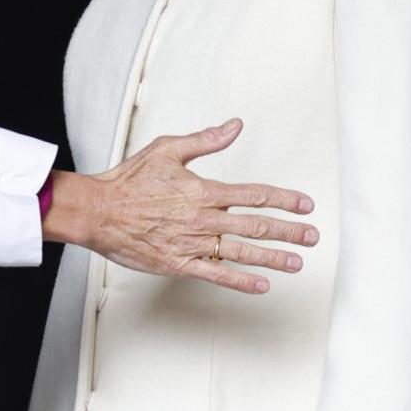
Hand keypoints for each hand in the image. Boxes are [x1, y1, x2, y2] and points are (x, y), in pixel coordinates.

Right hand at [43, 117, 317, 293]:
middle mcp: (202, 218)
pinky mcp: (178, 264)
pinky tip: (262, 284)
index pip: (254, 194)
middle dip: (289, 231)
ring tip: (297, 262)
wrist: (97, 211)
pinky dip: (241, 281)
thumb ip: (205, 140)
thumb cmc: (129, 180)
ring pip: (241, 252)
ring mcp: (192, 243)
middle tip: (312, 236)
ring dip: (273, 257)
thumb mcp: (167, 149)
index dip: (284, 199)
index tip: (305, 205)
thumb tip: (236, 126)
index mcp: (202, 190)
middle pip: (255, 225)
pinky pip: (216, 275)